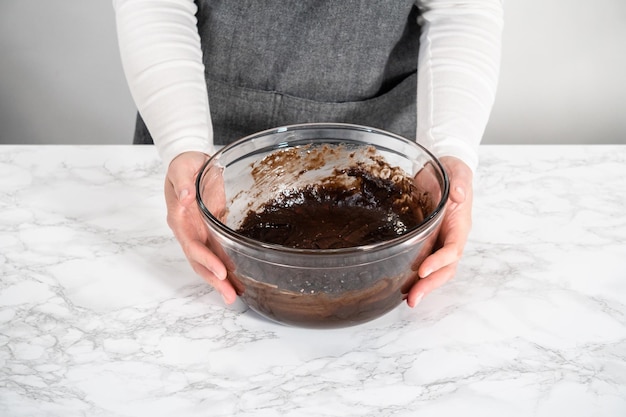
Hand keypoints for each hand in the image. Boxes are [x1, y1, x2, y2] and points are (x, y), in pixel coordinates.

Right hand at [164, 151, 236, 303]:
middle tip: (230, 296)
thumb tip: (186, 197)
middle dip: (214, 280)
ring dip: (220, 280)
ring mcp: (198, 232)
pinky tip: (236, 278)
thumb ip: (184, 183)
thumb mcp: (182, 168)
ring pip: (208, 262)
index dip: (206, 260)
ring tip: (235, 295)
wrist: (189, 159)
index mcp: (179, 219)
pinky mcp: (210, 230)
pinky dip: (225, 267)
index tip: (220, 272)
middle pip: (199, 262)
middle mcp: (188, 230)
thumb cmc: (185, 163)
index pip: (192, 246)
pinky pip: (217, 252)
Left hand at [407, 156, 472, 306]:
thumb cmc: (452, 171)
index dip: (439, 262)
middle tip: (413, 299)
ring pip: (435, 270)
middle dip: (430, 285)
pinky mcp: (426, 240)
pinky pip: (422, 261)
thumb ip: (460, 182)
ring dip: (423, 286)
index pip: (452, 249)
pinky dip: (414, 276)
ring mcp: (439, 241)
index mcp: (459, 225)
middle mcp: (451, 237)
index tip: (423, 270)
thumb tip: (458, 194)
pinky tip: (401, 286)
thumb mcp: (458, 172)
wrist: (443, 169)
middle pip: (445, 268)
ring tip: (408, 300)